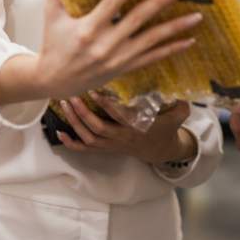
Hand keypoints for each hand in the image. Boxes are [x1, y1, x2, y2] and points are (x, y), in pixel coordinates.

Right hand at [0, 0, 201, 105]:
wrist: (55, 82)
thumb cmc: (53, 45)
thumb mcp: (51, 17)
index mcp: (88, 29)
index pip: (113, 2)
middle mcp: (106, 44)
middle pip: (139, 19)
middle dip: (161, 2)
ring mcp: (118, 58)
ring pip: (152, 40)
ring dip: (176, 28)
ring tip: (196, 16)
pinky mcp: (125, 68)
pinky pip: (153, 58)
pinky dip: (172, 49)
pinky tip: (189, 41)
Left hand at [55, 97, 195, 165]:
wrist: (161, 150)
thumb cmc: (166, 128)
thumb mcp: (178, 116)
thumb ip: (180, 103)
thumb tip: (181, 89)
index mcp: (137, 128)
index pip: (120, 117)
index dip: (107, 105)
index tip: (95, 90)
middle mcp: (122, 137)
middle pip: (98, 128)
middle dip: (83, 113)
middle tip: (71, 95)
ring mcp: (112, 145)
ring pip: (89, 137)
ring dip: (74, 122)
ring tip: (64, 104)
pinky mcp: (105, 148)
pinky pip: (85, 149)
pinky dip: (71, 142)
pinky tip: (59, 132)